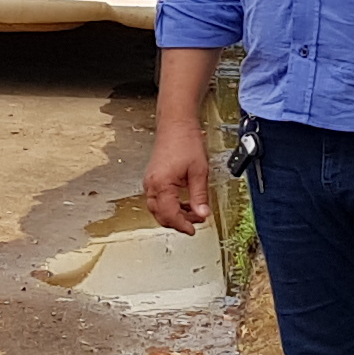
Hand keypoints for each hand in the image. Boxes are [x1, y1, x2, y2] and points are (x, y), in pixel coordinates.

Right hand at [144, 118, 213, 233]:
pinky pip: (158, 199)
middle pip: (161, 215)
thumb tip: (202, 214)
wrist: (176, 125)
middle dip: (178, 222)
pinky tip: (184, 203)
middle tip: (195, 222)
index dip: (183, 225)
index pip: (170, 215)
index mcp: (161, 184)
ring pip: (158, 209)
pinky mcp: (153, 178)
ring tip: (192, 212)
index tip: (193, 230)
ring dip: (174, 214)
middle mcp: (152, 184)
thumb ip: (200, 196)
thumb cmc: (185, 141)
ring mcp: (150, 181)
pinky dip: (170, 206)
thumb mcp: (199, 171)